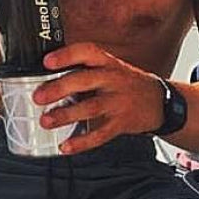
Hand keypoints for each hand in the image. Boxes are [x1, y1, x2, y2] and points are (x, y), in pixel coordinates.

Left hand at [33, 42, 164, 153]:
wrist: (160, 101)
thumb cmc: (126, 83)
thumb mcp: (110, 67)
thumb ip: (84, 70)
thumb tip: (47, 75)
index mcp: (108, 63)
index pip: (87, 52)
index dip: (67, 56)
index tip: (47, 62)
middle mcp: (113, 79)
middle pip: (85, 81)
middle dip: (59, 88)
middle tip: (38, 97)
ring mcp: (118, 102)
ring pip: (91, 107)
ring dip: (66, 115)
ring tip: (46, 121)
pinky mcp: (122, 123)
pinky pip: (101, 134)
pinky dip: (82, 142)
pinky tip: (66, 146)